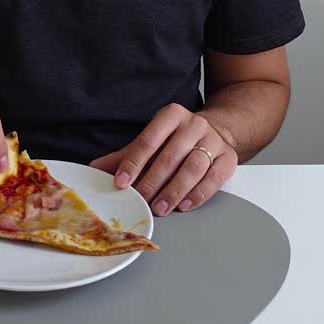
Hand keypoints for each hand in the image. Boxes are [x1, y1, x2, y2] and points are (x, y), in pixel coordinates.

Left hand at [90, 104, 237, 214]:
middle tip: (140, 200)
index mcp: (171, 115)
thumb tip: (94, 169)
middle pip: (170, 156)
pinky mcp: (229, 158)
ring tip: (160, 208)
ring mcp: (213, 141)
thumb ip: (125, 155)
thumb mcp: (152, 140)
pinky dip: (198, 194)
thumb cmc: (177, 139)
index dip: (133, 162)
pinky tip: (184, 205)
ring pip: (192, 168)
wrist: (217, 130)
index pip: (149, 140)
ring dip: (174, 191)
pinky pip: (213, 178)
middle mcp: (194, 124)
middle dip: (153, 182)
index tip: (121, 182)